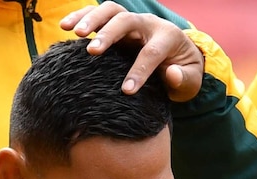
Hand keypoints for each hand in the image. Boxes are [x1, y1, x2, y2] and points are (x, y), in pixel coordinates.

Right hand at [60, 1, 202, 100]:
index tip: (127, 90)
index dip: (139, 71)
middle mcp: (149, 24)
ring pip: (111, 10)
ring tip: (75, 33)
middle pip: (127, 21)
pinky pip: (99, 13)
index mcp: (169, 37)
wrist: (180, 57)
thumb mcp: (191, 80)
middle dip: (109, 35)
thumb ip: (184, 78)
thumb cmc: (183, 72)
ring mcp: (133, 21)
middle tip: (93, 52)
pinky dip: (82, 16)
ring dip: (92, 19)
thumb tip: (171, 73)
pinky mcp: (118, 23)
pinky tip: (65, 26)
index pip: (152, 52)